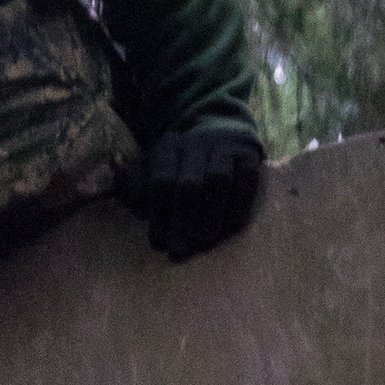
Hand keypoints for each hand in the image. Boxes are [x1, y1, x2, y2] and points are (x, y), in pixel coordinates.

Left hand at [141, 123, 262, 259]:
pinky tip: (229, 229)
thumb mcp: (151, 169)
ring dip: (210, 216)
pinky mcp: (250, 154)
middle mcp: (197, 143)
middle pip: (188, 184)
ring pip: (218, 180)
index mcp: (169, 147)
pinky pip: (246, 180)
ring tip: (203, 241)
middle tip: (179, 250)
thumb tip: (134, 200)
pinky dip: (237, 206)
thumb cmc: (179, 166)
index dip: (159, 216)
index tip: (159, 243)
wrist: (222, 135)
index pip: (161, 182)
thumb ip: (134, 183)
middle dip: (182, 222)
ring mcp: (225, 147)